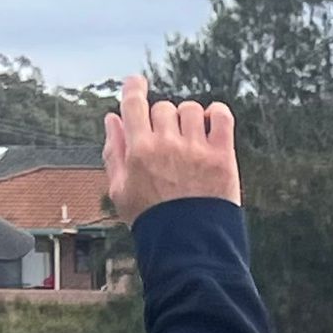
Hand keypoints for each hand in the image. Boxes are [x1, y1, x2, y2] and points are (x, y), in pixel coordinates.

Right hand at [103, 75, 239, 219]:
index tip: (138, 84)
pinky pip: (221, 115)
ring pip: (191, 109)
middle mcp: (166, 144)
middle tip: (169, 144)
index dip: (134, 88)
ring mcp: (195, 149)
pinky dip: (217, 114)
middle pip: (163, 108)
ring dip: (189, 120)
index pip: (133, 102)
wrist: (189, 248)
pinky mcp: (222, 157)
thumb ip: (113, 151)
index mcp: (139, 150)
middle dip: (164, 120)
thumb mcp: (120, 191)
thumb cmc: (153, 222)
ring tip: (190, 142)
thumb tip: (111, 118)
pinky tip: (212, 127)